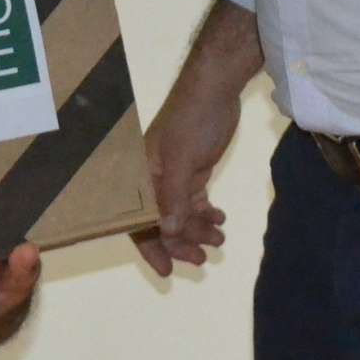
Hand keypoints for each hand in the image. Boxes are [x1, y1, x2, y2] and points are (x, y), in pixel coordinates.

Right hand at [132, 70, 238, 276]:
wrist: (216, 88)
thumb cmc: (193, 120)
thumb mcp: (183, 158)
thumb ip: (174, 196)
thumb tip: (167, 231)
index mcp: (140, 174)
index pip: (139, 219)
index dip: (151, 247)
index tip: (168, 272)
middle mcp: (152, 178)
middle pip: (161, 221)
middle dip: (181, 242)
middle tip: (203, 260)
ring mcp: (173, 174)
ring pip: (181, 213)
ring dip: (198, 229)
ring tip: (220, 239)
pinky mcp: (193, 169)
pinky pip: (195, 201)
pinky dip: (206, 213)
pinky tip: (220, 219)